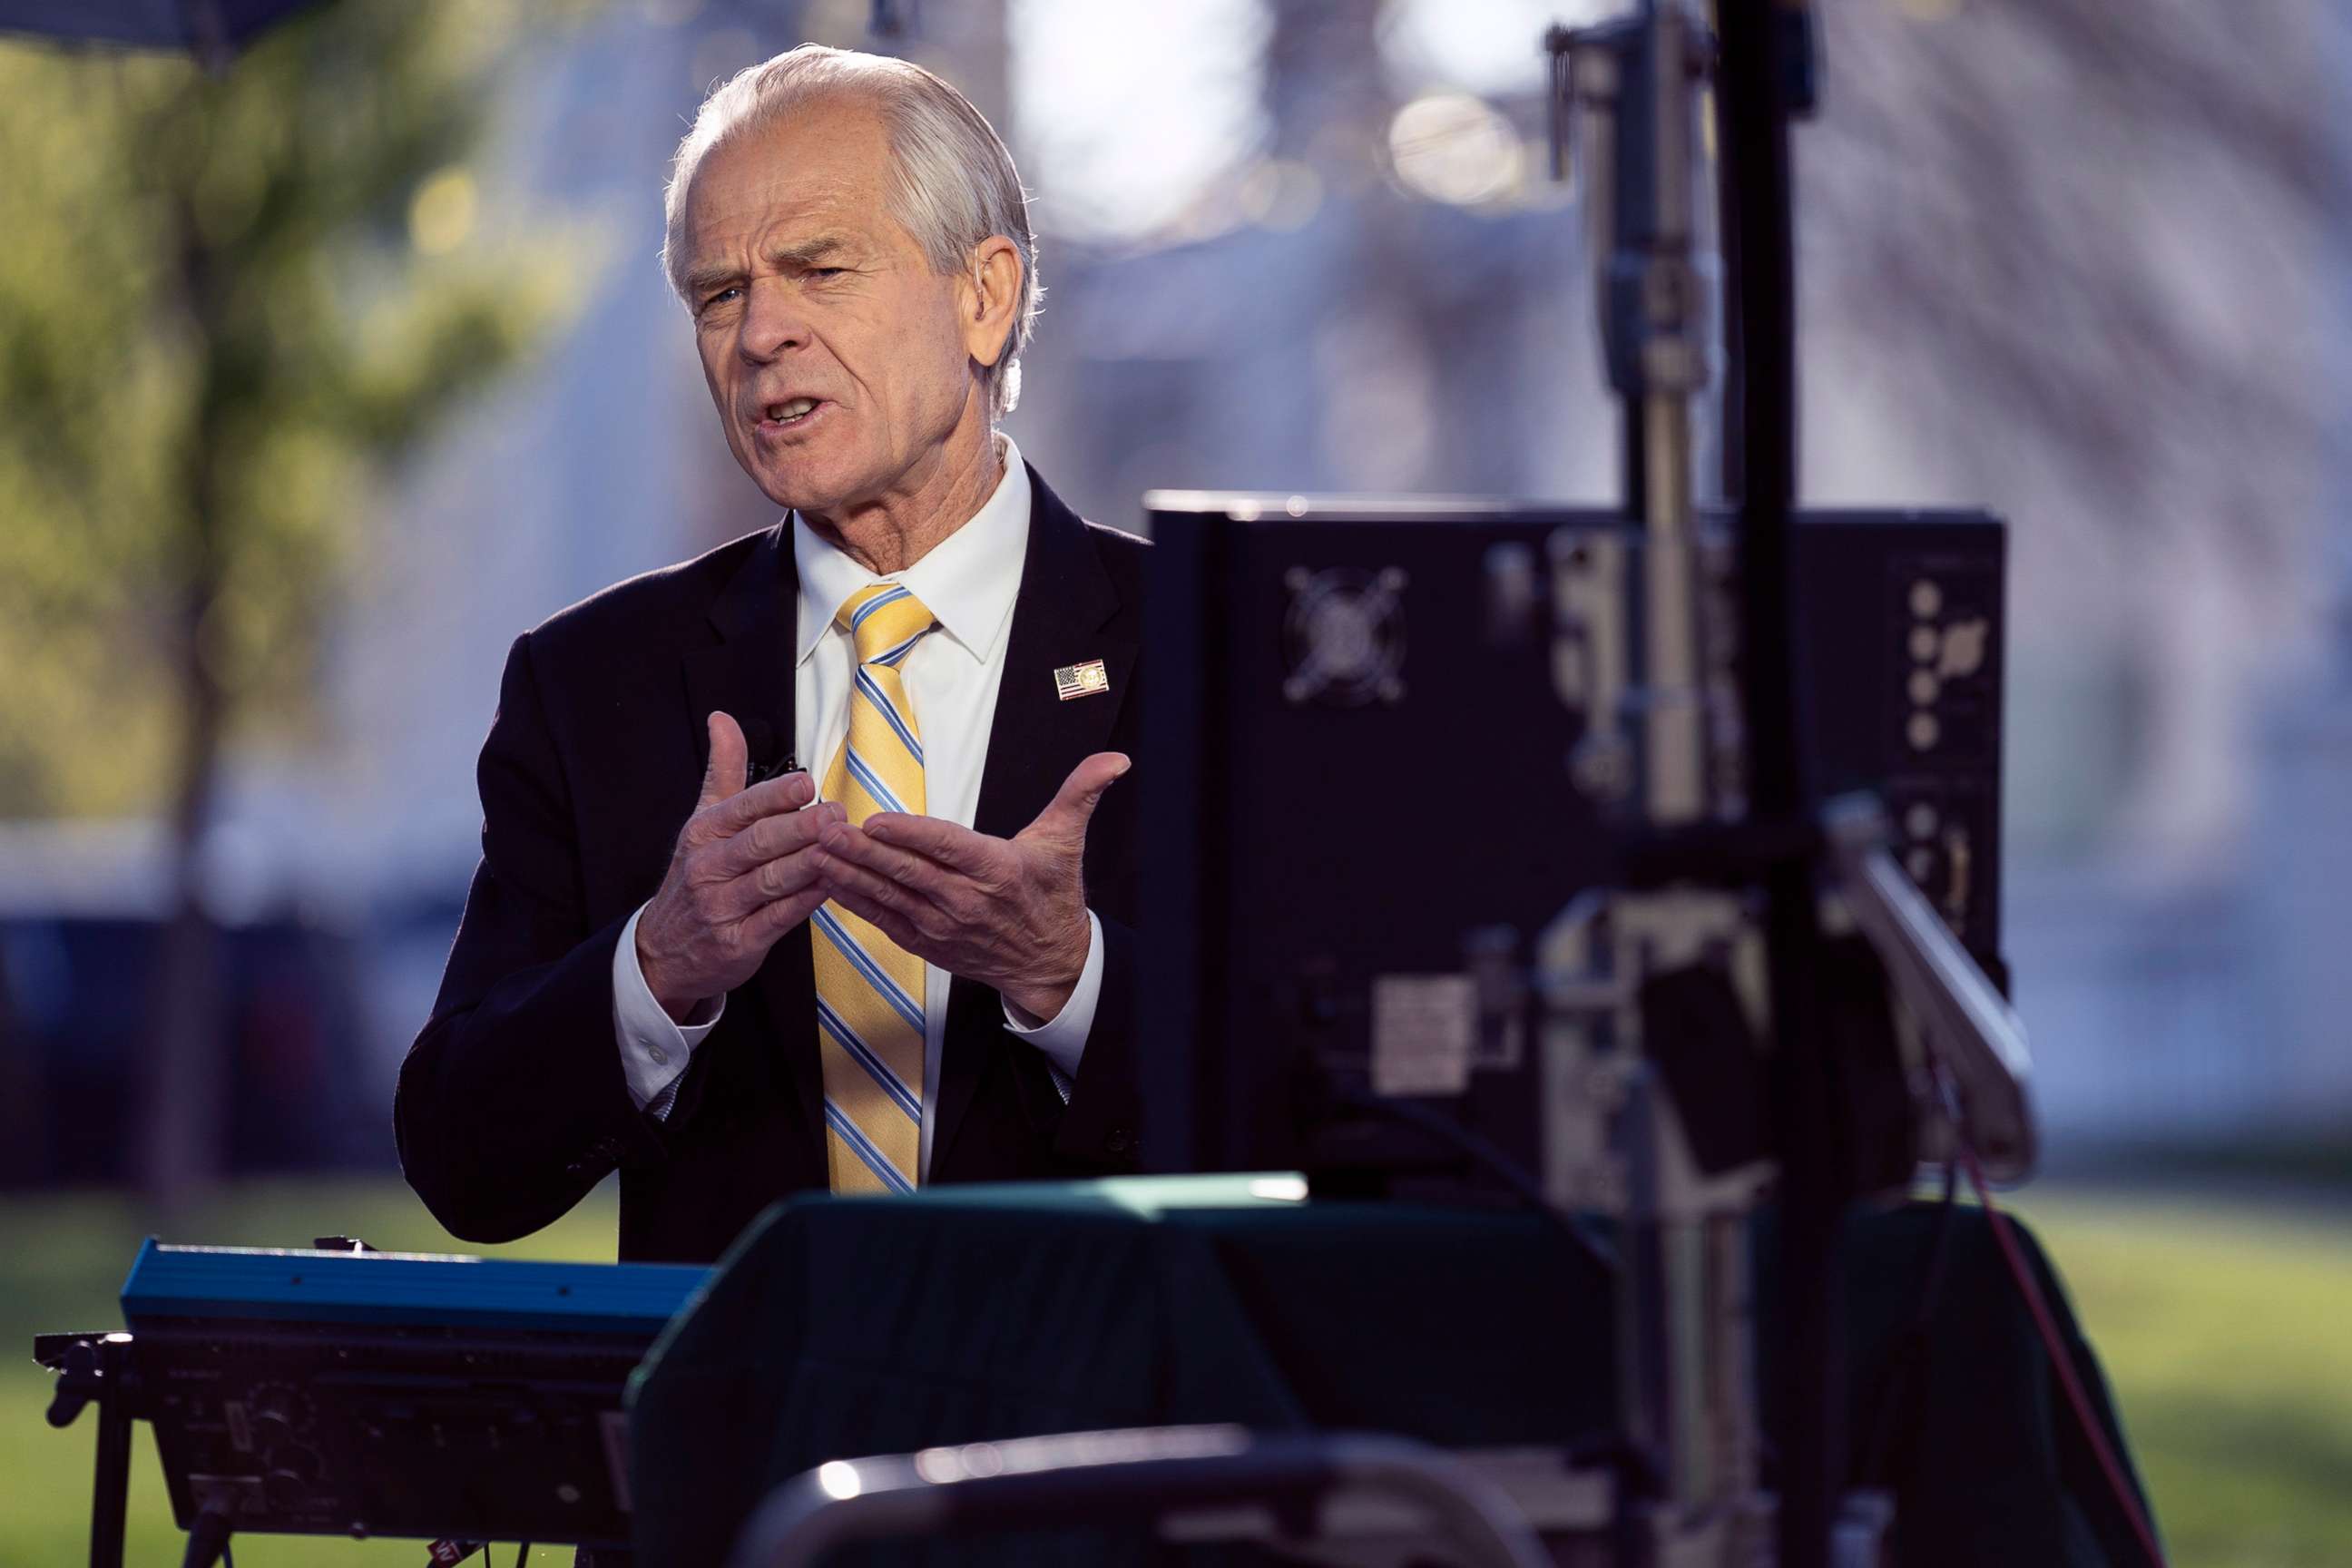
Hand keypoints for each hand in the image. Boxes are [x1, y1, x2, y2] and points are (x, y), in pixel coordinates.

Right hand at [636, 712, 843, 1020]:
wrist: (663, 951)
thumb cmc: (697, 877)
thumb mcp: (703, 820)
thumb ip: (723, 770)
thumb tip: (723, 718)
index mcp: (705, 832)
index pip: (741, 808)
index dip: (774, 796)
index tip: (806, 785)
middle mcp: (710, 867)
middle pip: (760, 843)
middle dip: (801, 827)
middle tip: (836, 814)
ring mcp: (722, 906)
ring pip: (772, 880)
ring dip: (809, 862)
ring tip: (841, 846)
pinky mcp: (738, 942)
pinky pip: (778, 919)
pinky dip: (805, 902)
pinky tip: (830, 886)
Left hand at [808, 752, 1129, 1020]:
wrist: (1050, 964)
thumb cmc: (1052, 897)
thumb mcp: (1066, 841)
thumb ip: (1082, 793)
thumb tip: (1115, 760)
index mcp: (997, 871)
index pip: (948, 848)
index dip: (911, 835)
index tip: (877, 821)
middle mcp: (966, 902)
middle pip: (908, 873)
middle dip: (863, 851)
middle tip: (826, 828)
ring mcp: (943, 927)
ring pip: (889, 897)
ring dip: (849, 874)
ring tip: (816, 851)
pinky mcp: (927, 944)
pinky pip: (885, 921)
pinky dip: (855, 903)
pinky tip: (829, 883)